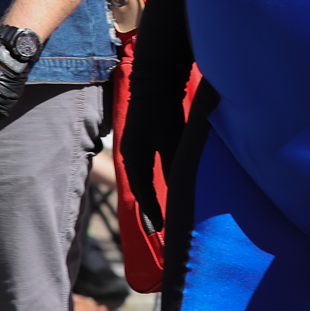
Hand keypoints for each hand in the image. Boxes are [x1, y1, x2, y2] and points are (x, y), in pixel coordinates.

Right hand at [120, 93, 185, 232]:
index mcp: (134, 156)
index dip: (152, 210)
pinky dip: (150, 183)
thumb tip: (180, 189)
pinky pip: (144, 169)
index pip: (143, 190)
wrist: (155, 81)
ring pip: (140, 179)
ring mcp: (134, 147)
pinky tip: (158, 189)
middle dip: (148, 208)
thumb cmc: (164, 109)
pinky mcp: (141, 141)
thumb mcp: (172, 139)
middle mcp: (130, 154)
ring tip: (156, 215)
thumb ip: (174, 164)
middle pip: (138, 188)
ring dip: (148, 196)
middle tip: (156, 229)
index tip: (159, 228)